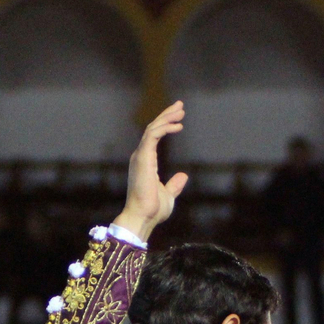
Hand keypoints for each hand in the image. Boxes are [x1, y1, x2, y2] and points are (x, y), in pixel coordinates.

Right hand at [114, 101, 188, 241]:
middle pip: (153, 128)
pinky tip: (178, 126)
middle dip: (166, 115)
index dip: (166, 124)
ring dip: (166, 118)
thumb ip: (174, 184)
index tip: (179, 118)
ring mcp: (140, 156)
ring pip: (152, 128)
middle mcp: (140, 156)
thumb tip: (183, 176)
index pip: (154, 137)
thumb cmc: (152, 210)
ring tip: (181, 111)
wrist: (142, 217)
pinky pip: (153, 135)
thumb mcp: (168, 194)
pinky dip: (165, 128)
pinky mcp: (143, 158)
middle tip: (180, 106)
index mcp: (145, 163)